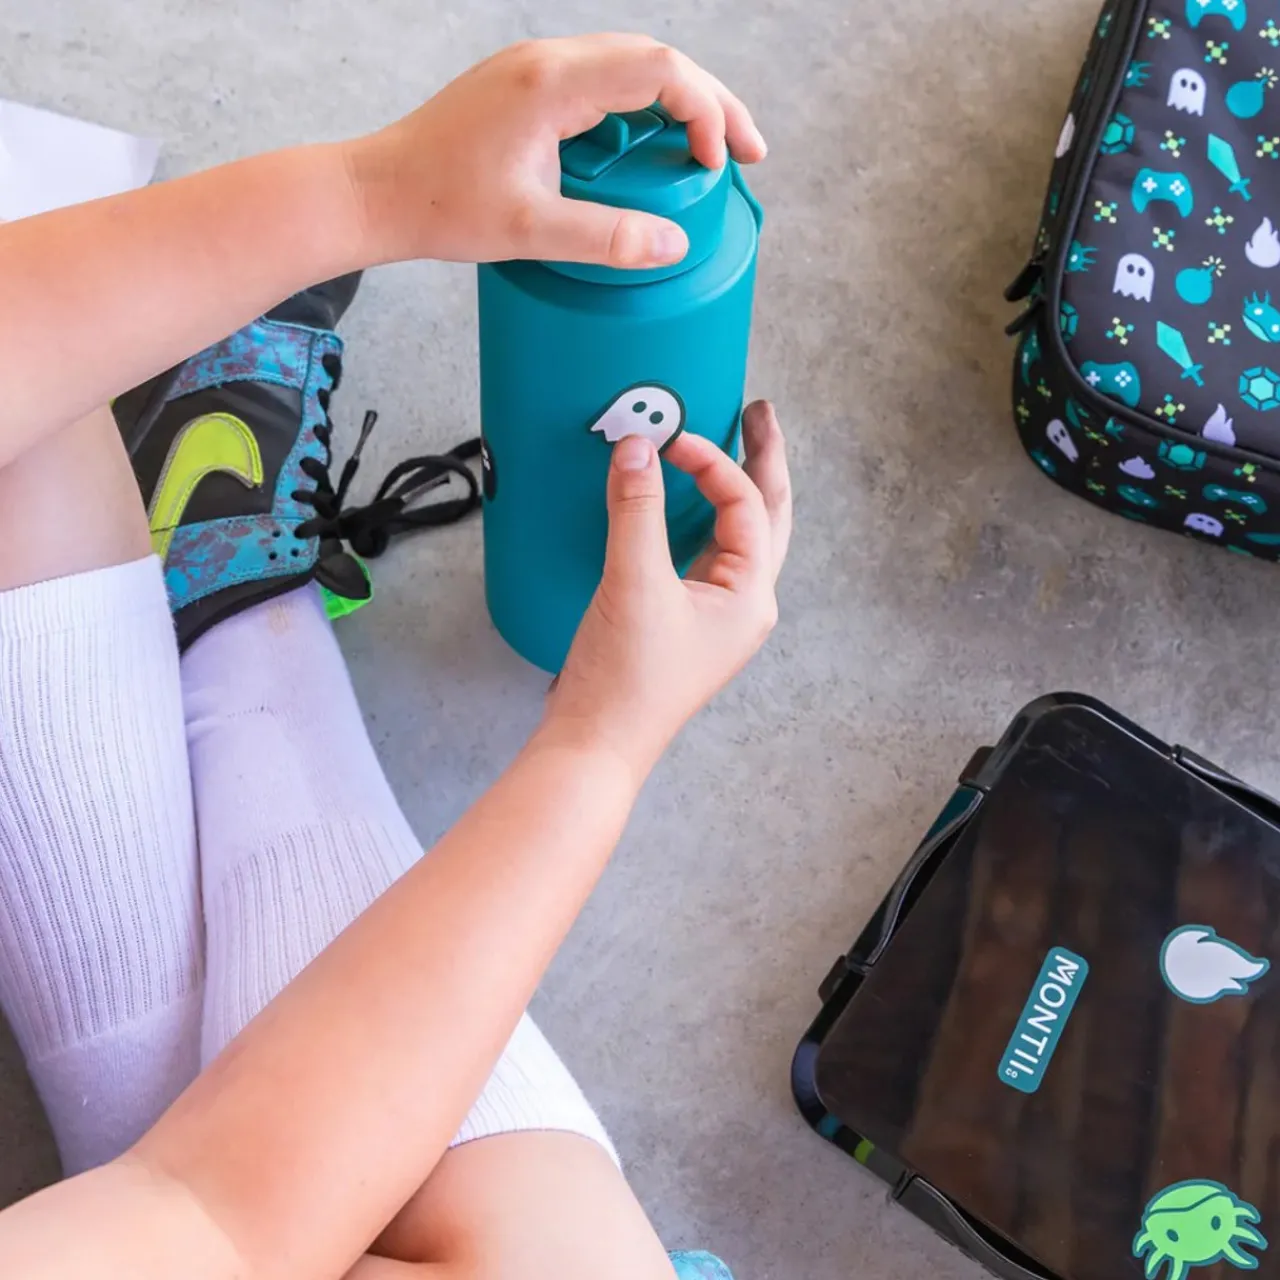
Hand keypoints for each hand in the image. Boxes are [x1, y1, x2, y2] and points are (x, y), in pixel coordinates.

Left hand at [345, 34, 766, 269]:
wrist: (377, 191)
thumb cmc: (440, 205)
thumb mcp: (530, 231)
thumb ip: (607, 238)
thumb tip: (672, 244)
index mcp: (552, 82)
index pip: (659, 70)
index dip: (705, 111)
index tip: (718, 163)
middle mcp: (546, 62)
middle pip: (655, 58)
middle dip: (709, 103)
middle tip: (745, 153)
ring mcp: (534, 70)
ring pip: (630, 66)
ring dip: (676, 104)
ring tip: (706, 153)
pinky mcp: (525, 88)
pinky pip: (600, 84)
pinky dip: (638, 111)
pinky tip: (648, 150)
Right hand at [543, 401, 790, 779]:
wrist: (596, 743)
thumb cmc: (625, 679)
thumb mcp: (633, 584)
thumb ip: (636, 511)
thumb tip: (636, 447)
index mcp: (750, 596)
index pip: (746, 506)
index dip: (712, 463)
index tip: (670, 439)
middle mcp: (744, 604)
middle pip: (768, 517)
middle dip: (765, 462)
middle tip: (759, 413)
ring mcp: (715, 615)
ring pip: (739, 536)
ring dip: (737, 488)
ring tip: (736, 444)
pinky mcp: (683, 621)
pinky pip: (705, 555)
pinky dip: (700, 519)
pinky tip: (684, 504)